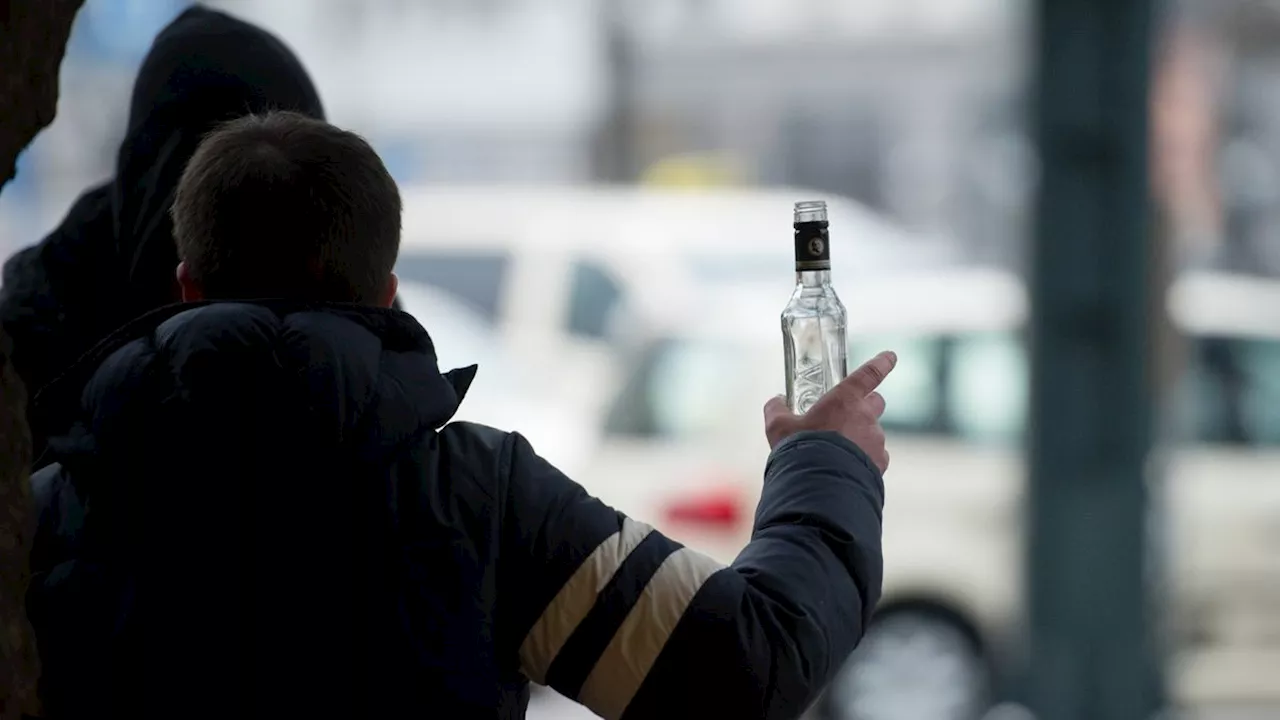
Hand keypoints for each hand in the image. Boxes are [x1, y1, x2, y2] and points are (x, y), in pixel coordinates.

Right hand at [764, 350, 896, 472]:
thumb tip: (776, 401)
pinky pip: (875, 456)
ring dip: (859, 438)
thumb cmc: (800, 450)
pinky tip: (846, 469)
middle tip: (848, 416)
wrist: (819, 487)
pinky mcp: (880, 463)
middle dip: (866, 405)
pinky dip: (863, 460)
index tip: (890, 357)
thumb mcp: (778, 428)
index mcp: (844, 400)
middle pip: (876, 402)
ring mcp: (875, 441)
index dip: (881, 363)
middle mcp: (865, 417)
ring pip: (872, 432)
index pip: (868, 374)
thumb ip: (776, 409)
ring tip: (836, 454)